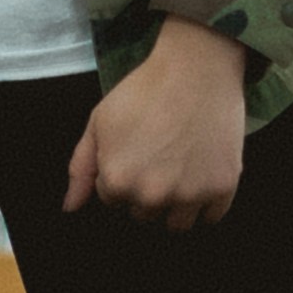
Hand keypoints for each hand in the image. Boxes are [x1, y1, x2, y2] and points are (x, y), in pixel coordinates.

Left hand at [63, 17, 247, 231]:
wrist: (197, 68)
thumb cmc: (145, 90)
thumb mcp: (99, 122)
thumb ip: (81, 168)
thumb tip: (70, 208)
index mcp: (119, 182)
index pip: (113, 200)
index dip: (121, 175)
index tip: (135, 151)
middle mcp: (153, 196)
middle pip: (144, 214)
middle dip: (147, 191)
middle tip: (158, 156)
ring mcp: (190, 195)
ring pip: (177, 224)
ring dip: (175, 205)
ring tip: (179, 169)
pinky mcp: (222, 188)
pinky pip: (211, 218)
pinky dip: (207, 203)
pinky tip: (201, 174)